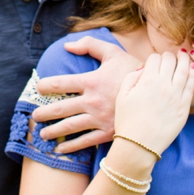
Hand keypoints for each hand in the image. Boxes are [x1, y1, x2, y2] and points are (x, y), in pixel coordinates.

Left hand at [32, 36, 142, 153]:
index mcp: (92, 81)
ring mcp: (99, 118)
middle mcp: (92, 101)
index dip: (46, 86)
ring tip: (42, 134)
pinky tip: (60, 149)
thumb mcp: (114, 53)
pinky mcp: (107, 132)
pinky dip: (71, 146)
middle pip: (60, 109)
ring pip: (69, 127)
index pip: (61, 83)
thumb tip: (67, 46)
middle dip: (44, 113)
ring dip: (53, 131)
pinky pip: (85, 141)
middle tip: (34, 116)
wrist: (158, 94)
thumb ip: (91, 45)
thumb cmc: (135, 70)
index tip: (38, 88)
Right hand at [113, 50, 193, 155]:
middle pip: (170, 60)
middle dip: (169, 56)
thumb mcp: (122, 96)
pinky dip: (193, 73)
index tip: (154, 62)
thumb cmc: (127, 121)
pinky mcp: (185, 106)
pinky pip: (192, 84)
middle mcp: (164, 84)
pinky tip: (193, 67)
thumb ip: (131, 77)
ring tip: (184, 54)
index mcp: (147, 80)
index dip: (154, 58)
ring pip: (184, 68)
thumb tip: (144, 67)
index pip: (155, 58)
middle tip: (169, 58)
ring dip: (184, 59)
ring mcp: (176, 95)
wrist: (139, 145)